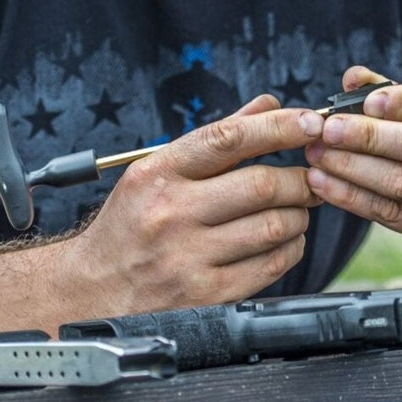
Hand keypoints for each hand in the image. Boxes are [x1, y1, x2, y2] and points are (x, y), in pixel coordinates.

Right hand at [69, 95, 323, 312]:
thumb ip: (216, 139)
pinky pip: (270, 266)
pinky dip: (290, 248)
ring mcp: (188, 257)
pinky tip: (285, 240)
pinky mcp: (206, 296)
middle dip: (300, 179)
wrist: (91, 290)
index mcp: (159, 173)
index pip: (228, 139)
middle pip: (261, 185)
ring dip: (299, 214)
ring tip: (296, 209)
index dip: (278, 127)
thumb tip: (268, 105)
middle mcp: (171, 213)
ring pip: (273, 226)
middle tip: (311, 177)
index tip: (310, 123)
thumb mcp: (156, 171)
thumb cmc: (129, 225)